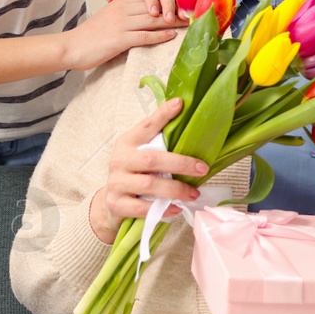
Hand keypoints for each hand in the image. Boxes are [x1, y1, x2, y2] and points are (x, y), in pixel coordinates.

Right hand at [64, 0, 186, 71]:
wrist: (71, 47)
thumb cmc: (89, 37)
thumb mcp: (108, 20)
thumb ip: (124, 16)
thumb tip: (141, 20)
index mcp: (120, 4)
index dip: (168, 1)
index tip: (184, 4)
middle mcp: (122, 10)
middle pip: (155, 7)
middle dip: (176, 9)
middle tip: (193, 12)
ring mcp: (122, 24)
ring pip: (153, 20)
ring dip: (173, 21)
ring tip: (189, 24)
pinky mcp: (120, 39)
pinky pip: (145, 36)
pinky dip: (160, 35)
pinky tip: (172, 36)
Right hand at [89, 98, 211, 244]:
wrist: (111, 203)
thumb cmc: (134, 174)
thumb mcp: (141, 153)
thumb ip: (159, 140)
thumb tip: (185, 116)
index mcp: (127, 142)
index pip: (146, 126)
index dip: (162, 115)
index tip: (180, 104)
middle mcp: (119, 160)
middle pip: (152, 159)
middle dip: (180, 163)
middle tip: (202, 168)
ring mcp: (117, 183)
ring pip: (149, 185)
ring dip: (176, 189)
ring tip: (194, 193)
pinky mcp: (117, 204)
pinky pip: (142, 208)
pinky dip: (162, 209)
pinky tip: (176, 208)